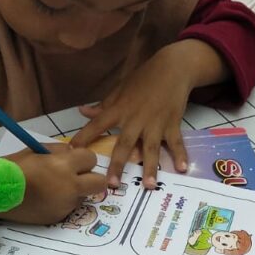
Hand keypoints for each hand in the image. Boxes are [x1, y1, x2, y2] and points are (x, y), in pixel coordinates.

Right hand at [0, 143, 105, 224]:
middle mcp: (70, 187)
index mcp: (64, 166)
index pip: (91, 159)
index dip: (83, 159)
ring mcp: (65, 205)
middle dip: (92, 178)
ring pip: (83, 197)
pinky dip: (62, 203)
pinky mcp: (58, 218)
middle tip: (77, 177)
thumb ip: (59, 151)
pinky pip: (69, 208)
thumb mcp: (36, 150)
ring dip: (75, 192)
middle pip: (99, 183)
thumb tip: (72, 153)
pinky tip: (45, 199)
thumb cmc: (13, 167)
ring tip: (54, 189)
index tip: (73, 161)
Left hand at [71, 47, 192, 189]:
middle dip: (118, 165)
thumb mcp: (120, 89)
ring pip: (150, 148)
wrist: (173, 68)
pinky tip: (182, 169)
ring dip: (150, 167)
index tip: (72, 152)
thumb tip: (82, 111)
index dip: (84, 137)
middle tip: (112, 184)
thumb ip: (103, 105)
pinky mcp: (172, 124)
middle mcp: (135, 119)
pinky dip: (180, 155)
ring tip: (149, 186)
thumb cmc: (144, 78)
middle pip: (124, 144)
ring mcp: (155, 123)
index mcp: (119, 109)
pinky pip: (176, 142)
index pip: (97, 124)